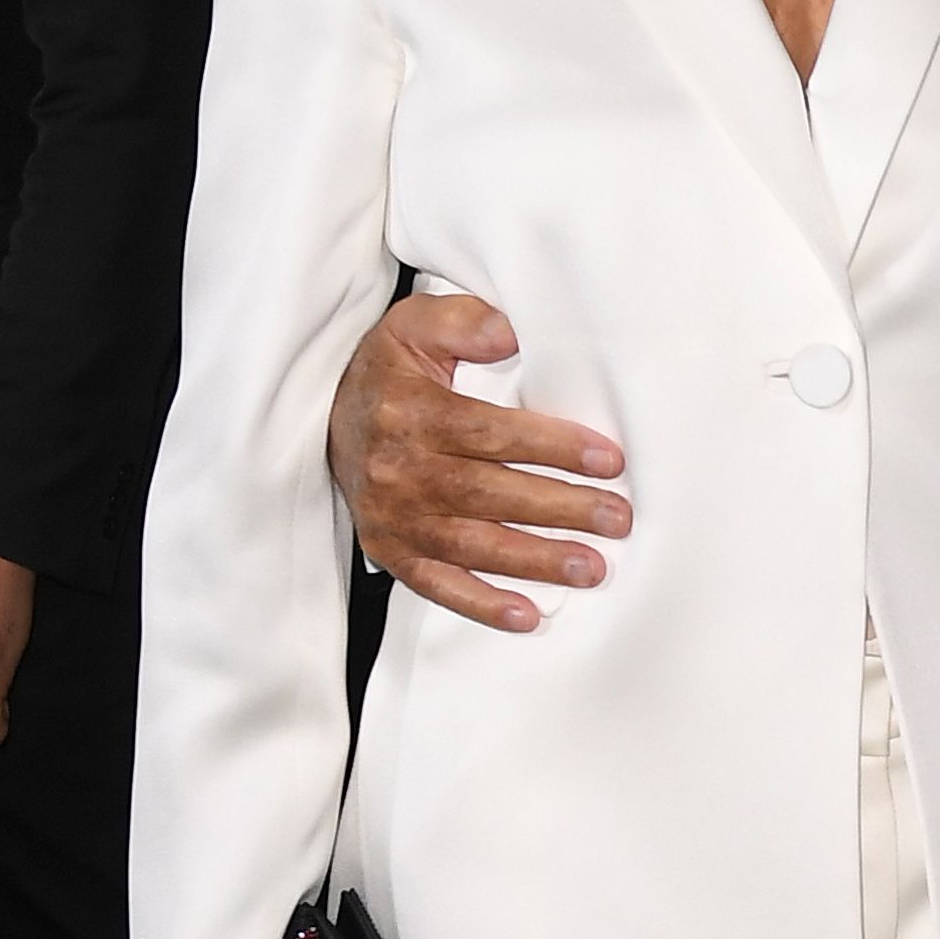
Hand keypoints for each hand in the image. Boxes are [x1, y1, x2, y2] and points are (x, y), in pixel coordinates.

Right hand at [330, 294, 629, 633]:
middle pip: (489, 494)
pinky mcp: (391, 551)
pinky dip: (483, 604)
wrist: (322, 418)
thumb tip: (510, 336)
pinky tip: (529, 616)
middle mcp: (399, 469)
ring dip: (537, 561)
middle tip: (617, 519)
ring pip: (473, 544)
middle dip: (560, 509)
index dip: (552, 447)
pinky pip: (439, 584)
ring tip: (592, 568)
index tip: (607, 460)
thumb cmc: (389, 372)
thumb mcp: (415, 327)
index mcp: (411, 412)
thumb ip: (463, 322)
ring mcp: (394, 517)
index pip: (490, 434)